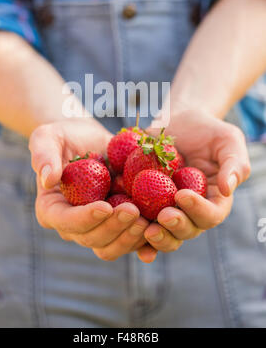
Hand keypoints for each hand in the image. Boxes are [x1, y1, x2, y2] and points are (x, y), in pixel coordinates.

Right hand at [29, 118, 149, 260]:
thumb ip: (43, 156)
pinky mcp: (118, 225)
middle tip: (133, 210)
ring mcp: (97, 228)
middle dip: (114, 228)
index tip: (105, 206)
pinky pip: (131, 241)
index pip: (66, 222)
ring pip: (112, 246)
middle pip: (92, 239)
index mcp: (52, 210)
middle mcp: (73, 226)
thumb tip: (47, 179)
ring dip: (131, 237)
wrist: (89, 140)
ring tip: (149, 219)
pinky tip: (160, 229)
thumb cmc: (65, 136)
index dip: (85, 218)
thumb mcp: (48, 137)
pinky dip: (146, 240)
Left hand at [142, 109, 250, 253]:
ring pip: (164, 234)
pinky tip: (124, 230)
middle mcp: (191, 212)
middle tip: (163, 216)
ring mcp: (168, 210)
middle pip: (187, 230)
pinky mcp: (146, 205)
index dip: (198, 210)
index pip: (211, 215)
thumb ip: (234, 164)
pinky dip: (134, 233)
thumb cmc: (208, 130)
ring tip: (145, 229)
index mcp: (214, 201)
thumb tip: (228, 189)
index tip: (182, 195)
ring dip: (156, 237)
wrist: (178, 120)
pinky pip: (140, 223)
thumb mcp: (228, 141)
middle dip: (176, 226)